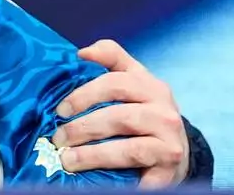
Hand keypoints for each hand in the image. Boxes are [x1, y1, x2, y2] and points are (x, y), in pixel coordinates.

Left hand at [52, 39, 186, 187]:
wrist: (175, 148)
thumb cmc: (143, 108)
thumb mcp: (132, 77)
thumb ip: (110, 57)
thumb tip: (82, 52)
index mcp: (151, 86)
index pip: (115, 83)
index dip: (84, 94)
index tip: (61, 109)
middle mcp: (165, 113)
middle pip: (119, 118)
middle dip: (82, 128)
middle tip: (57, 138)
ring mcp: (170, 143)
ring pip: (129, 149)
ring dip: (93, 155)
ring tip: (68, 159)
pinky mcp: (170, 170)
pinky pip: (142, 176)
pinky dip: (120, 180)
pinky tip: (98, 181)